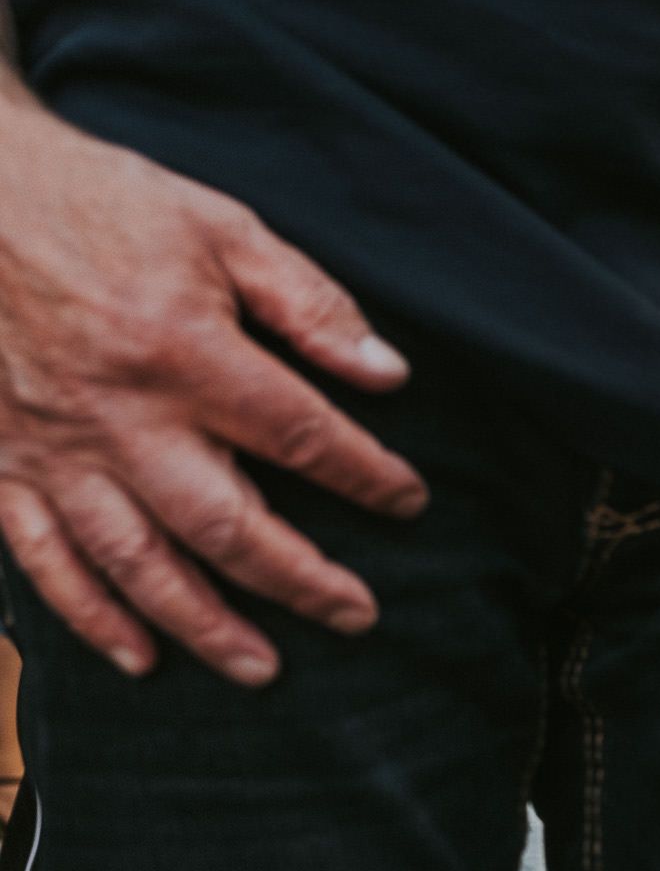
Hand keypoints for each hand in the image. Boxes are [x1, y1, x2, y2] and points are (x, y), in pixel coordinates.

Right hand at [0, 100, 426, 685]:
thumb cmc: (98, 202)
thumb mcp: (219, 225)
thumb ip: (307, 302)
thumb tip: (387, 372)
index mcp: (181, 351)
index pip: (300, 436)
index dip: (365, 475)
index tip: (408, 501)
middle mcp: (118, 414)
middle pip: (225, 525)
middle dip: (299, 580)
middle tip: (356, 615)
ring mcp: (51, 447)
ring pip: (136, 562)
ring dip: (203, 624)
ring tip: (263, 668)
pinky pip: (41, 558)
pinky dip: (89, 616)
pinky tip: (138, 658)